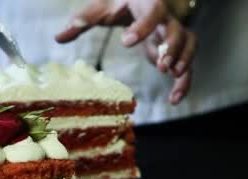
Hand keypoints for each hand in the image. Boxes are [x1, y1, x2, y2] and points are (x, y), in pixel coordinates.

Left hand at [55, 0, 196, 104]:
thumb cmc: (117, 3)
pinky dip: (184, 81)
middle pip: (177, 29)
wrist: (136, 0)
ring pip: (189, 44)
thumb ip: (82, 21)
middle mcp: (164, 18)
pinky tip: (174, 99)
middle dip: (172, 47)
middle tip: (161, 65)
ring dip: (183, 61)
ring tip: (171, 76)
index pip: (152, 11)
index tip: (126, 42)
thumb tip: (58, 37)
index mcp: (147, 3)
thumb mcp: (100, 8)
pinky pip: (187, 63)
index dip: (142, 27)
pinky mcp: (175, 49)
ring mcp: (172, 33)